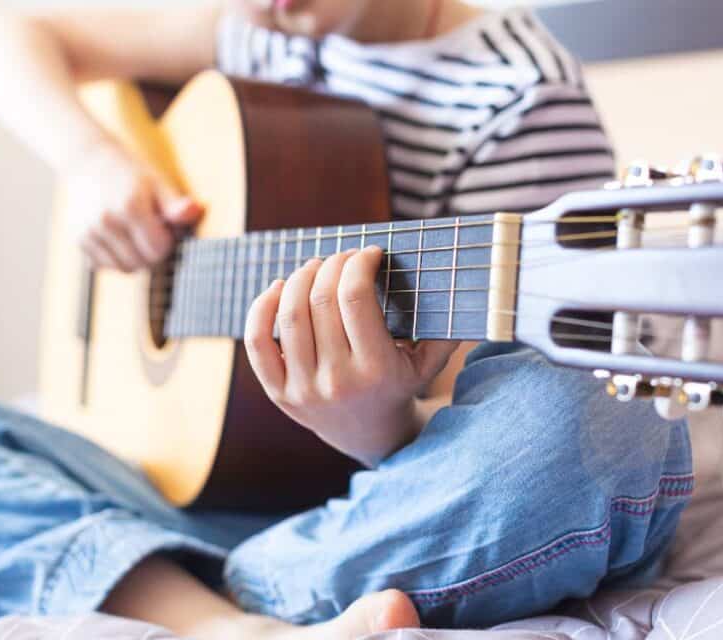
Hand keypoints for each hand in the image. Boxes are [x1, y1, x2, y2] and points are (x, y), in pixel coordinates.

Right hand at [65, 144, 202, 271]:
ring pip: (124, 269)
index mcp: (130, 206)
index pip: (158, 250)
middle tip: (150, 230)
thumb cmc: (132, 175)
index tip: (164, 226)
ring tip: (134, 234)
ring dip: (135, 258)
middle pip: (142, 263)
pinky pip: (104, 266)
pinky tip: (117, 237)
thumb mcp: (158, 183)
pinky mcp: (78, 240)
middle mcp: (105, 221)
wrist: (88, 162)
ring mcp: (88, 232)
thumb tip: (194, 211)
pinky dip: (115, 258)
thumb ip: (176, 204)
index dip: (167, 241)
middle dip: (152, 252)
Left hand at [244, 246, 458, 466]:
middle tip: (343, 257)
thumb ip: (446, 327)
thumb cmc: (400, 383)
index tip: (369, 253)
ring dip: (299, 278)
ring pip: (289, 316)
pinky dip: (261, 307)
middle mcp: (337, 381)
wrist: (369, 434)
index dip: (358, 263)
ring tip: (315, 267)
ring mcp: (303, 390)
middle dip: (332, 265)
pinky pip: (257, 342)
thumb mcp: (428, 361)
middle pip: (321, 301)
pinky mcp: (279, 394)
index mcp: (376, 369)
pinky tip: (278, 287)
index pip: (355, 298)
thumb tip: (464, 284)